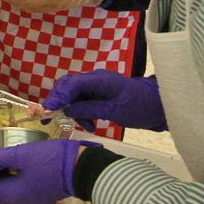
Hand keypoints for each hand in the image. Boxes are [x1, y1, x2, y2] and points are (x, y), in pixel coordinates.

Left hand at [0, 138, 96, 203]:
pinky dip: (9, 174)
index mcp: (13, 195)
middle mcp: (20, 200)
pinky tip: (14, 159)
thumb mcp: (21, 154)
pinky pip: (17, 185)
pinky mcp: (40, 191)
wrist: (83, 169)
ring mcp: (31, 197)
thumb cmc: (51, 160)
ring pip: (5, 189)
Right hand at [44, 71, 166, 131]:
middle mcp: (95, 79)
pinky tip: (90, 124)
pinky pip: (81, 100)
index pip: (73, 83)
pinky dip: (81, 112)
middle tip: (49, 117)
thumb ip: (90, 109)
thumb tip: (67, 110)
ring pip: (73, 94)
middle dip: (58, 101)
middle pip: (68, 85)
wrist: (156, 105)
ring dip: (73, 110)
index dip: (59, 96)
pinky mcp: (97, 93)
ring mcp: (95, 85)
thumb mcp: (115, 111)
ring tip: (86, 125)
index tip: (48, 110)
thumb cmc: (139, 107)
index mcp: (101, 79)